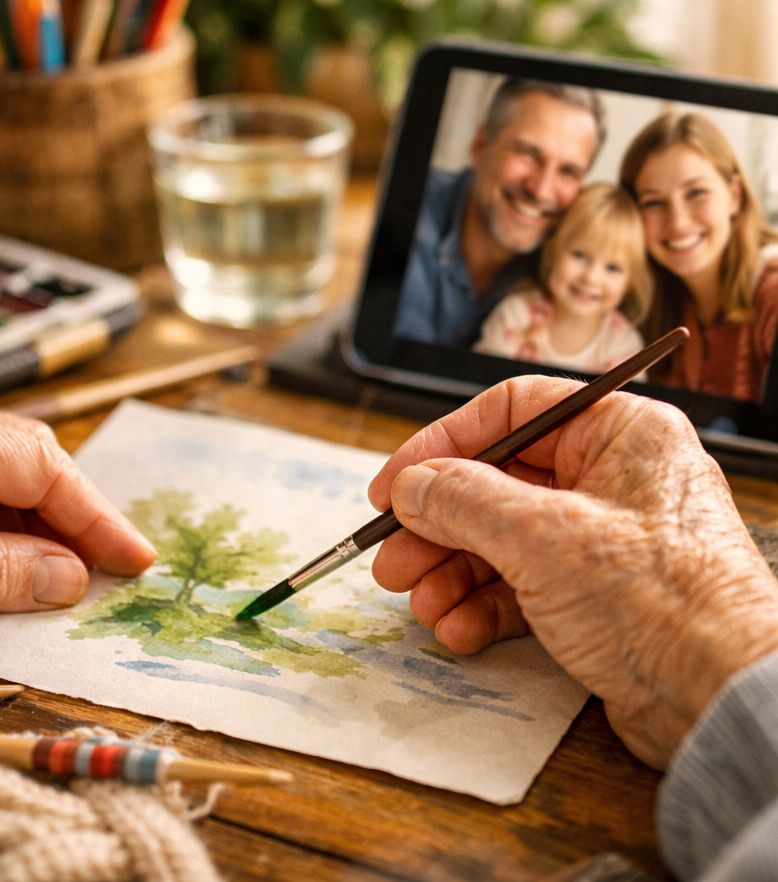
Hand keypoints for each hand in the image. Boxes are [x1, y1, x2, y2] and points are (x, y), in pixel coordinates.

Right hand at [368, 376, 777, 767]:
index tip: (393, 484)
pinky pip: (524, 585)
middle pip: (497, 483)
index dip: (442, 445)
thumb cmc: (658, 602)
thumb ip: (462, 500)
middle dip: (437, 527)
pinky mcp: (599, 594)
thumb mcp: (540, 536)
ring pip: (503, 538)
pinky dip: (485, 605)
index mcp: (618, 432)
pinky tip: (458, 630)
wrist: (722, 701)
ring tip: (420, 604)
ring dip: (453, 572)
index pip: (511, 411)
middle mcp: (613, 477)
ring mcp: (605, 538)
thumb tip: (410, 486)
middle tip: (392, 561)